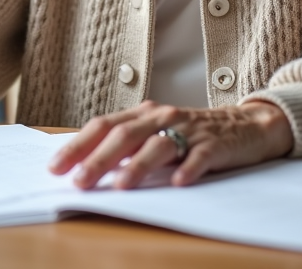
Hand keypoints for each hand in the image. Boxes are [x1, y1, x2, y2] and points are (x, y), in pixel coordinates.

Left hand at [48, 100, 292, 189]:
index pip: (103, 126)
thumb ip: (126, 145)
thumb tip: (84, 166)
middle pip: (124, 136)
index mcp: (143, 114)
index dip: (77, 145)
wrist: (246, 125)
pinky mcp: (215, 145)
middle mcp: (162, 117)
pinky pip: (199, 157)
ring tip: (120, 186)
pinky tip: (178, 183)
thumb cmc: (191, 134)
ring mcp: (189, 130)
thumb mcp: (155, 133)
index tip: (55, 167)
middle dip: (98, 160)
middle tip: (79, 182)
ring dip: (137, 166)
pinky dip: (188, 169)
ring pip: (158, 146)